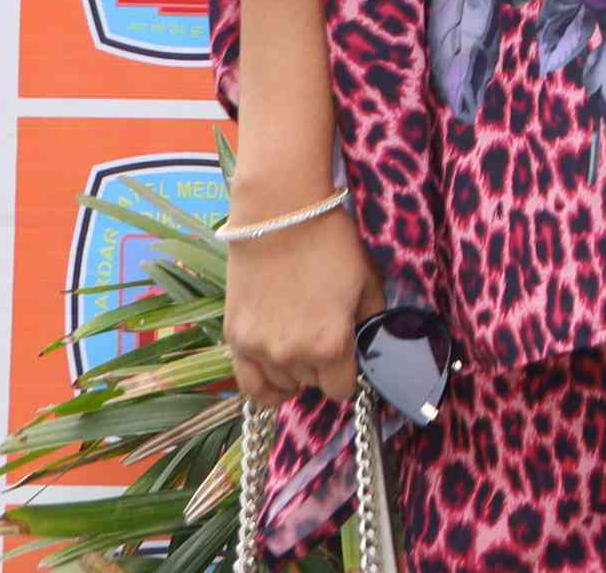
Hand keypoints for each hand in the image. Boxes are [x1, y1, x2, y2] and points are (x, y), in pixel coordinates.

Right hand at [221, 202, 383, 406]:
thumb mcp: (367, 283)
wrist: (280, 216)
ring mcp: (258, 350)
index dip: (348, 373)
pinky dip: (265, 384)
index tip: (348, 354)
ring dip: (293, 370)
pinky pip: (249, 385)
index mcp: (330, 345)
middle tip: (322, 334)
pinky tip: (275, 370)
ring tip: (298, 342)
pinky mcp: (234, 339)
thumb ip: (370, 323)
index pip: (341, 389)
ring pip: (281, 385)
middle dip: (322, 366)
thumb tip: (367, 345)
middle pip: (312, 384)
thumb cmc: (331, 244)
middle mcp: (292, 356)